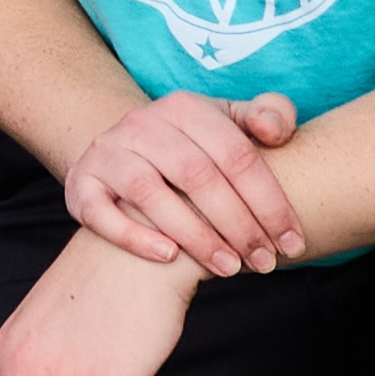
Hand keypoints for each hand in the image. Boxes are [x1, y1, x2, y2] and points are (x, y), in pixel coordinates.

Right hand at [59, 84, 307, 281]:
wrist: (129, 155)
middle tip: (265, 263)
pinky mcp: (81, 184)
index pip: (236, 154)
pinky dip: (134, 236)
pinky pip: (100, 212)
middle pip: (196, 174)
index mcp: (184, 107)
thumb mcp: (232, 124)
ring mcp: (107, 152)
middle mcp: (141, 123)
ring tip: (229, 268)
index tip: (293, 243)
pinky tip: (169, 258)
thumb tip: (272, 132)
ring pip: (149, 192)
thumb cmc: (199, 149)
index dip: (270, 202)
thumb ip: (269, 115)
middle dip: (238, 225)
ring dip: (195, 235)